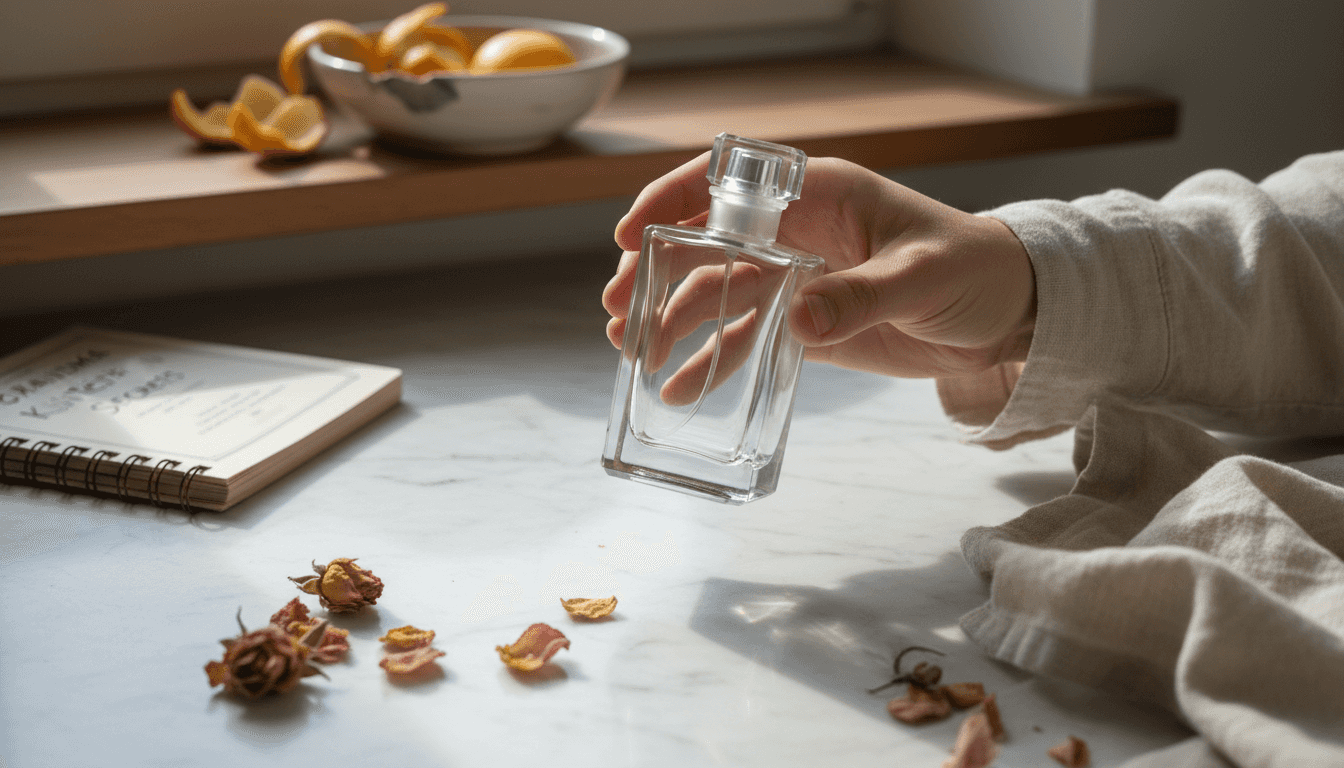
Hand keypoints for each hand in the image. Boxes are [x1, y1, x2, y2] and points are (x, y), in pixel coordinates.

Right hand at [602, 153, 1036, 381]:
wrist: (1007, 316)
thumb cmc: (973, 271)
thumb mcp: (921, 278)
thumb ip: (862, 296)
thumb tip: (798, 320)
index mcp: (819, 197)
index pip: (730, 186)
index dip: (673, 203)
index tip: (629, 236)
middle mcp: (796, 234)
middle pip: (706, 245)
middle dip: (655, 275)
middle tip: (618, 312)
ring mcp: (795, 280)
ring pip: (714, 296)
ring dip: (670, 321)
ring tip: (632, 352)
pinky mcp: (804, 325)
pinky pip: (744, 341)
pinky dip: (709, 362)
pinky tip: (679, 388)